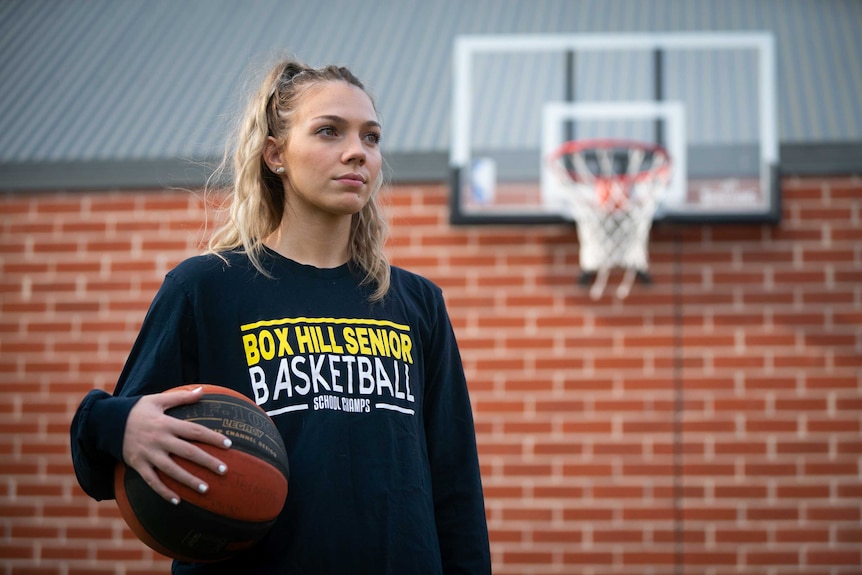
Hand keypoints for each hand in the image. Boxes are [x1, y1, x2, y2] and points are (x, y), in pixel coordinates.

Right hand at [122, 386, 230, 504]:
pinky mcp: (137, 465)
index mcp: (166, 423)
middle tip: (224, 470)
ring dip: (189, 480)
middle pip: (187, 452)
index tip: (229, 444)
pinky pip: (152, 481)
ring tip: (206, 489)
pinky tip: (177, 501)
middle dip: (207, 461)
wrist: (106, 422)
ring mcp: (148, 454)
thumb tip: (202, 390)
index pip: (195, 431)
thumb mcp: (158, 399)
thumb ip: (181, 397)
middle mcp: (159, 439)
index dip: (212, 437)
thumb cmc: (137, 410)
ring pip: (172, 470)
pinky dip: (164, 492)